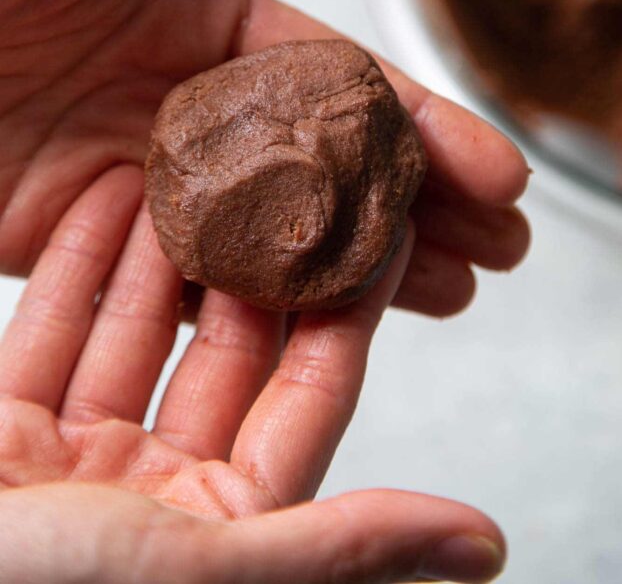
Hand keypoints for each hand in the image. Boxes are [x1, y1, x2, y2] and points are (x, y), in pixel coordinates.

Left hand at [0, 0, 528, 314]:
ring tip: (453, 293)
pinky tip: (336, 331)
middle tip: (500, 250)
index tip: (500, 171)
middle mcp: (180, 101)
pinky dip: (264, 307)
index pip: (336, 81)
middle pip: (324, 166)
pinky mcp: (75, 244)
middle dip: (416, 205)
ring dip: (363, 264)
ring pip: (272, 231)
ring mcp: (134, 179)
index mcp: (197, 13)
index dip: (421, 125)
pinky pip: (187, 282)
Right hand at [0, 169, 505, 582]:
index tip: (383, 224)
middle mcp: (158, 498)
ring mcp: (77, 464)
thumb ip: (342, 548)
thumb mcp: (207, 575)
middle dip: (247, 259)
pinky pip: (50, 334)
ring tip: (189, 165)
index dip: (350, 304)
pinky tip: (100, 196)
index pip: (312, 392)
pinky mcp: (5, 436)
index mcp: (227, 534)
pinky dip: (75, 268)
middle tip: (277, 174)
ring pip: (134, 332)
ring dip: (157, 250)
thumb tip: (485, 545)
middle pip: (223, 349)